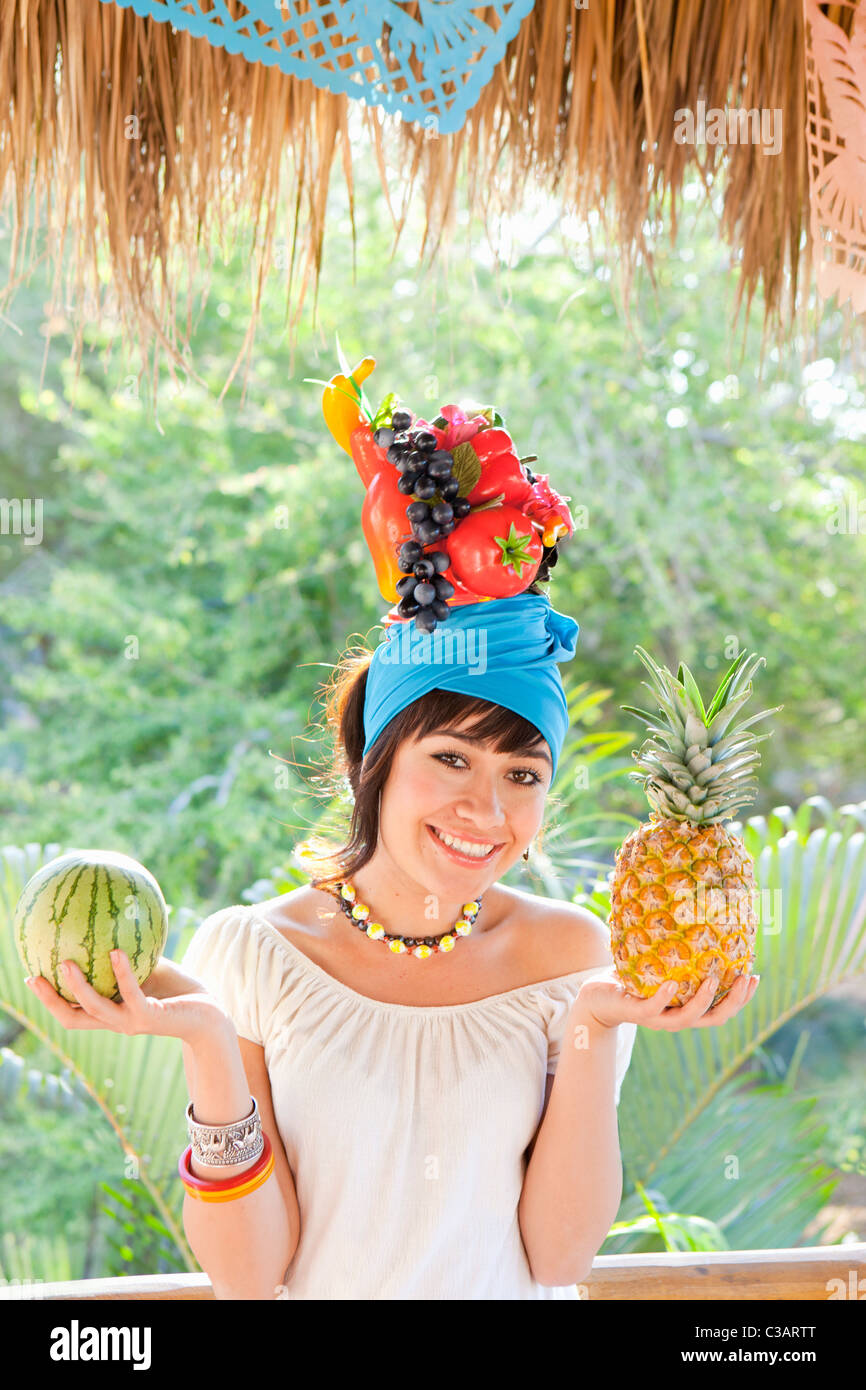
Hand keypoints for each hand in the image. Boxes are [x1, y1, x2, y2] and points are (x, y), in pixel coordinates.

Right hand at [24, 952, 232, 1045]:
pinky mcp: (150, 1016)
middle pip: (72, 1018)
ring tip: (66, 963)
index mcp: (111, 1013)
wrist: (210, 1014)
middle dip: (50, 1000)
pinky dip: (121, 972)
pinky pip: (131, 993)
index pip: (72, 1011)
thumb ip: (129, 954)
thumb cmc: (179, 991)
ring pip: (95, 1009)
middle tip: (35, 976)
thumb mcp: (149, 968)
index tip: (32, 977)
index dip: (49, 999)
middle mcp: (116, 1022)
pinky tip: (115, 952)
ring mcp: (131, 1023)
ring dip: (78, 987)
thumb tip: (109, 921)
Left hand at [573, 969, 759, 1031]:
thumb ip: (680, 952)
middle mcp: (676, 1017)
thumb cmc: (633, 976)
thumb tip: (700, 915)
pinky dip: (664, 997)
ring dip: (704, 1001)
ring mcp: (657, 1018)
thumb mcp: (660, 965)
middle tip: (747, 979)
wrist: (597, 995)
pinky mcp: (636, 1012)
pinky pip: (653, 1008)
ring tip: (714, 980)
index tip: (756, 977)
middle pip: (714, 1018)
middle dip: (734, 1002)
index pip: (722, 1010)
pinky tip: (674, 983)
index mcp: (686, 1008)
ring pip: (687, 1018)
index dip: (742, 999)